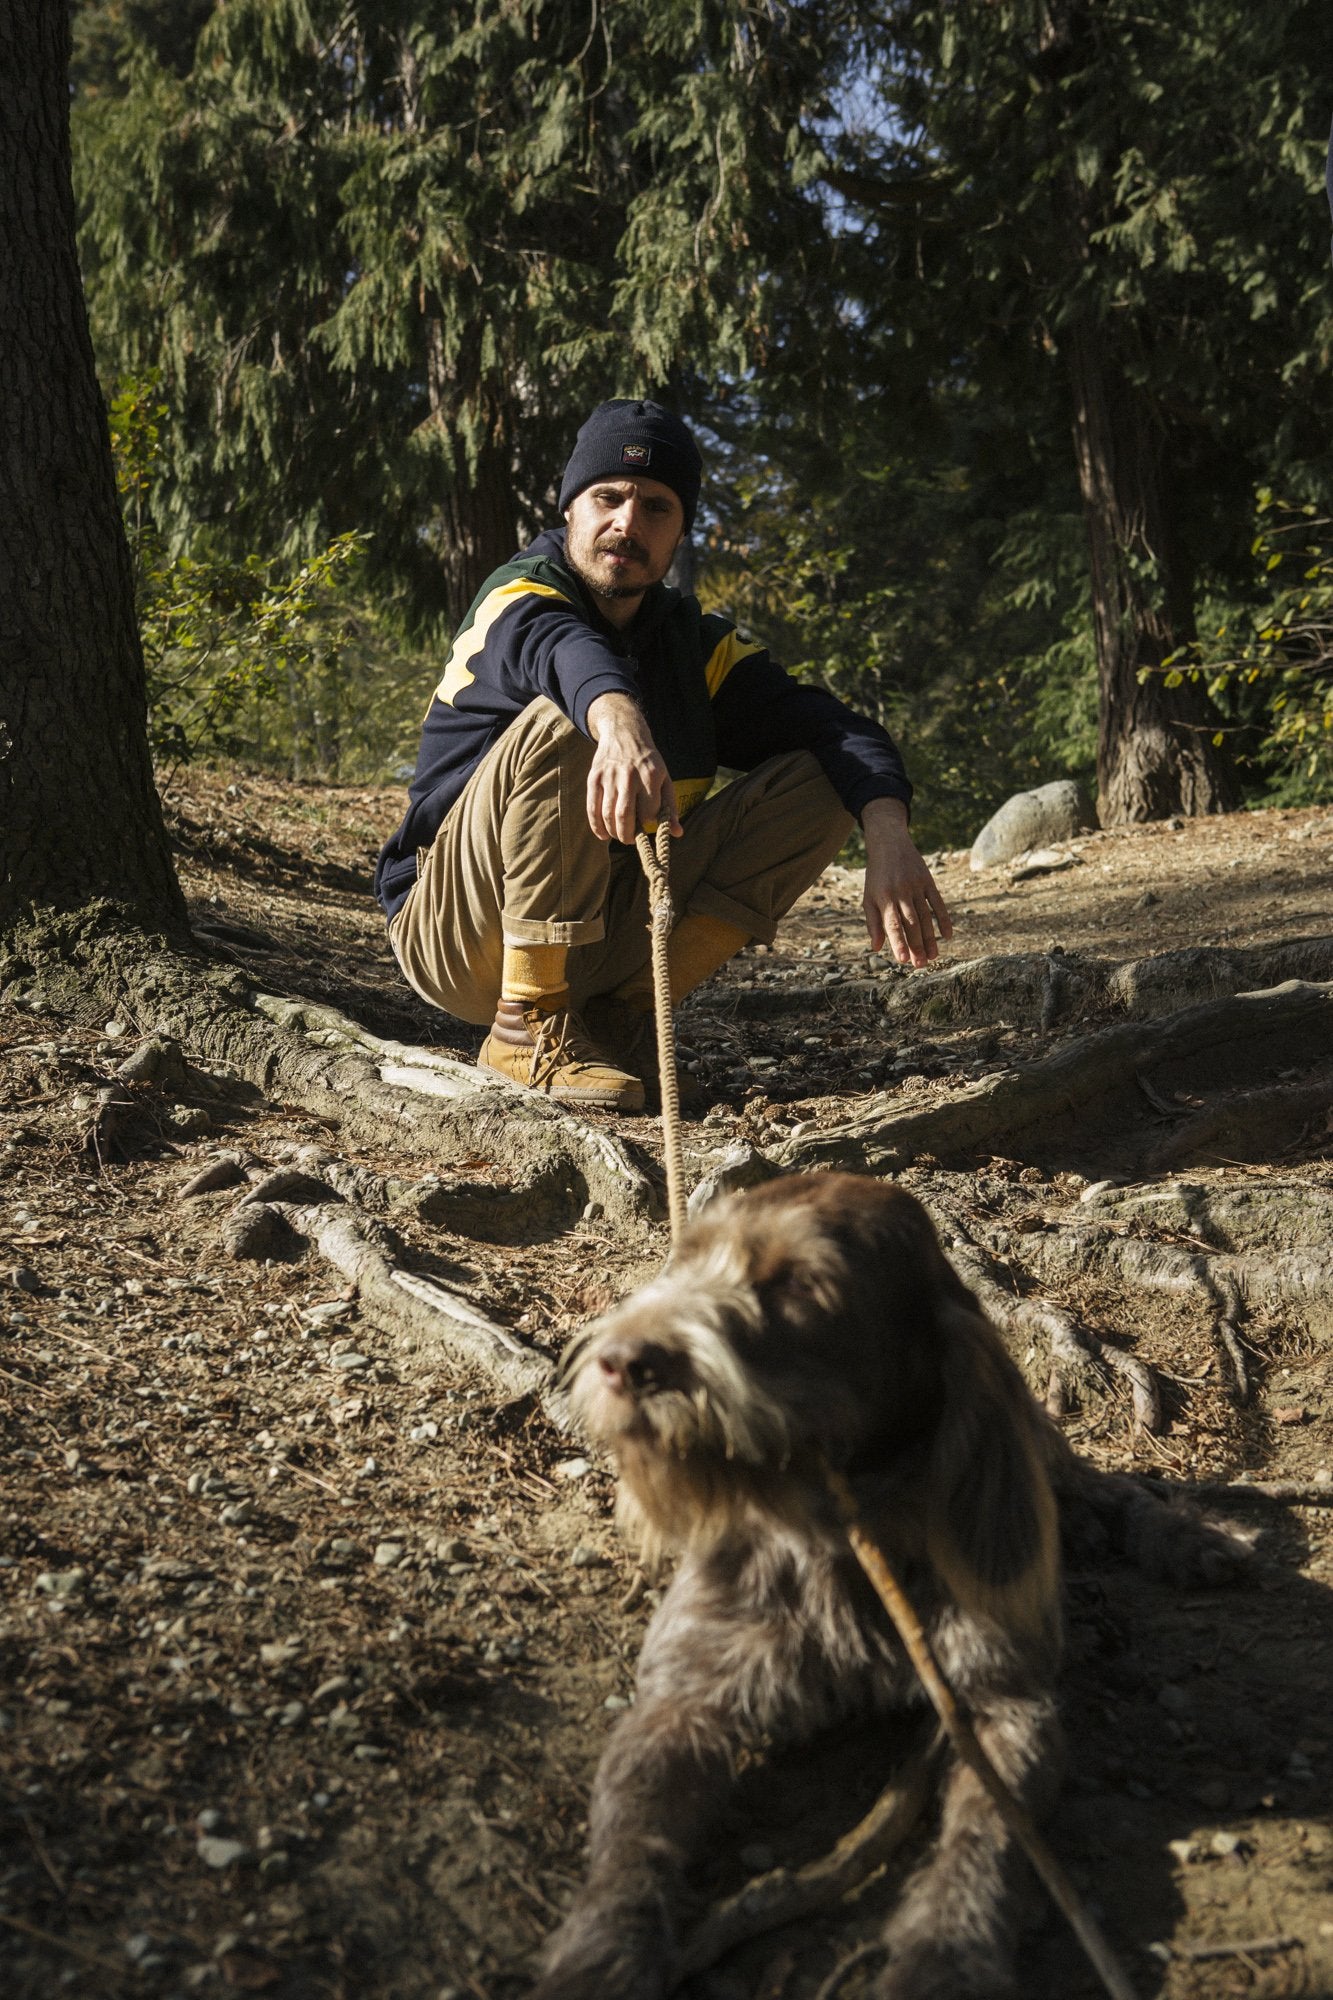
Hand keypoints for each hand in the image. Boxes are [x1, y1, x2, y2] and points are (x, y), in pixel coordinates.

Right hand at [585, 692, 681, 843]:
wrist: (624, 733)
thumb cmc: (648, 762)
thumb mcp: (664, 779)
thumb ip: (670, 807)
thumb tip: (677, 833)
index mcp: (650, 776)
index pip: (648, 811)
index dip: (648, 822)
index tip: (647, 824)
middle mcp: (629, 776)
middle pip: (624, 816)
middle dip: (627, 835)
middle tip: (630, 839)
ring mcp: (609, 777)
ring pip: (607, 814)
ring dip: (613, 832)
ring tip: (619, 835)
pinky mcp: (594, 778)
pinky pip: (592, 807)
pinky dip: (596, 826)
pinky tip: (603, 834)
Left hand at [860, 797, 952, 967]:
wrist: (889, 844)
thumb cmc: (877, 876)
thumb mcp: (869, 897)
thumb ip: (873, 923)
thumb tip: (877, 948)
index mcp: (884, 898)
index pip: (892, 924)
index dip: (898, 942)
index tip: (903, 960)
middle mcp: (901, 893)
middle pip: (911, 923)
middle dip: (916, 945)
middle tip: (921, 965)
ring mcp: (916, 886)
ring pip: (926, 916)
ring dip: (930, 938)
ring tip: (933, 956)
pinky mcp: (928, 881)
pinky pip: (938, 903)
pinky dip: (944, 919)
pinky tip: (947, 935)